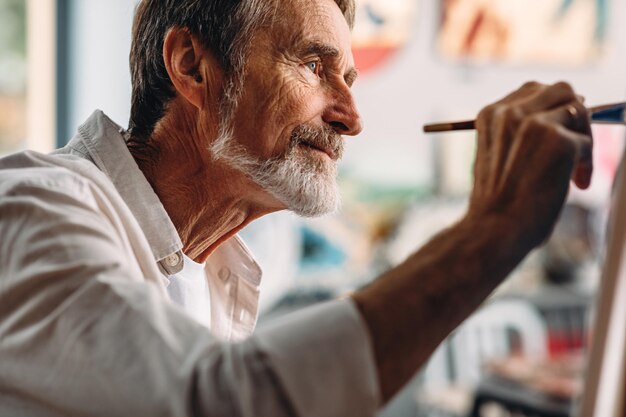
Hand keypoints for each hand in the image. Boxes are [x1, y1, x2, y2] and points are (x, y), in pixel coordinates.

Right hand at [468, 81, 592, 247]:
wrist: (493, 228)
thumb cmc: (495, 202)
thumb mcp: (496, 156)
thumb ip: (517, 133)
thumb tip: (560, 120)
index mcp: (491, 114)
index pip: (532, 92)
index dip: (550, 110)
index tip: (558, 134)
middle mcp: (510, 112)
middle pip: (560, 90)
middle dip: (572, 114)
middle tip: (575, 143)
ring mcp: (535, 124)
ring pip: (578, 111)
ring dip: (582, 138)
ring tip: (575, 169)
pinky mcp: (559, 141)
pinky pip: (586, 142)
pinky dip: (585, 164)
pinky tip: (575, 185)